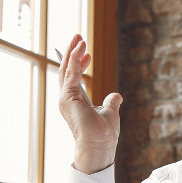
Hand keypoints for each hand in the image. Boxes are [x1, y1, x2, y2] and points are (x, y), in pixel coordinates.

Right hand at [58, 35, 121, 173]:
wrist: (99, 145)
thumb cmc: (103, 134)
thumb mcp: (110, 112)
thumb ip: (111, 102)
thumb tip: (116, 95)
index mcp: (74, 102)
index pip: (72, 78)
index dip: (78, 63)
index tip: (87, 53)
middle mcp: (66, 99)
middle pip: (66, 70)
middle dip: (71, 52)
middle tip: (79, 37)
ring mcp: (65, 99)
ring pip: (65, 70)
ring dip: (71, 52)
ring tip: (79, 38)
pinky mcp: (68, 97)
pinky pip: (70, 74)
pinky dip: (73, 60)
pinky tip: (79, 50)